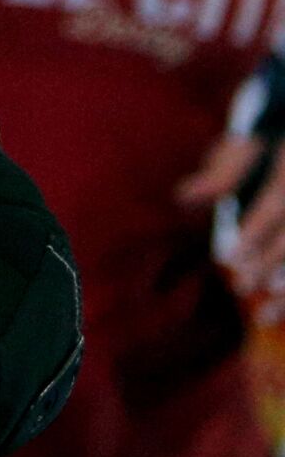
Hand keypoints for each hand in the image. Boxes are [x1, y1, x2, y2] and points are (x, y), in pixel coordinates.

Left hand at [178, 134, 284, 301]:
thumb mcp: (242, 148)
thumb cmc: (264, 142)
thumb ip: (219, 174)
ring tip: (262, 313)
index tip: (229, 259)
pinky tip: (277, 311)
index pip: (277, 201)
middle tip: (239, 285)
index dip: (256, 232)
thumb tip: (182, 198)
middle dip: (269, 262)